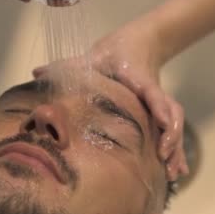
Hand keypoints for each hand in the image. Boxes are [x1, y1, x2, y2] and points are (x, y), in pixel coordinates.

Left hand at [32, 21, 188, 180]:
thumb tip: (37, 72)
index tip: (162, 123)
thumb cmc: (114, 51)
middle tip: (162, 157)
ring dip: (175, 148)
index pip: (153, 93)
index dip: (159, 107)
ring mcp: (158, 101)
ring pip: (174, 125)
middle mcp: (152, 92)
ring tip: (173, 172)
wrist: (140, 41)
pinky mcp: (160, 110)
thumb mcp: (93, 56)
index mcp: (138, 78)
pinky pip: (172, 130)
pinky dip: (176, 149)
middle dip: (170, 136)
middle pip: (170, 113)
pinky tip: (177, 171)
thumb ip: (68, 65)